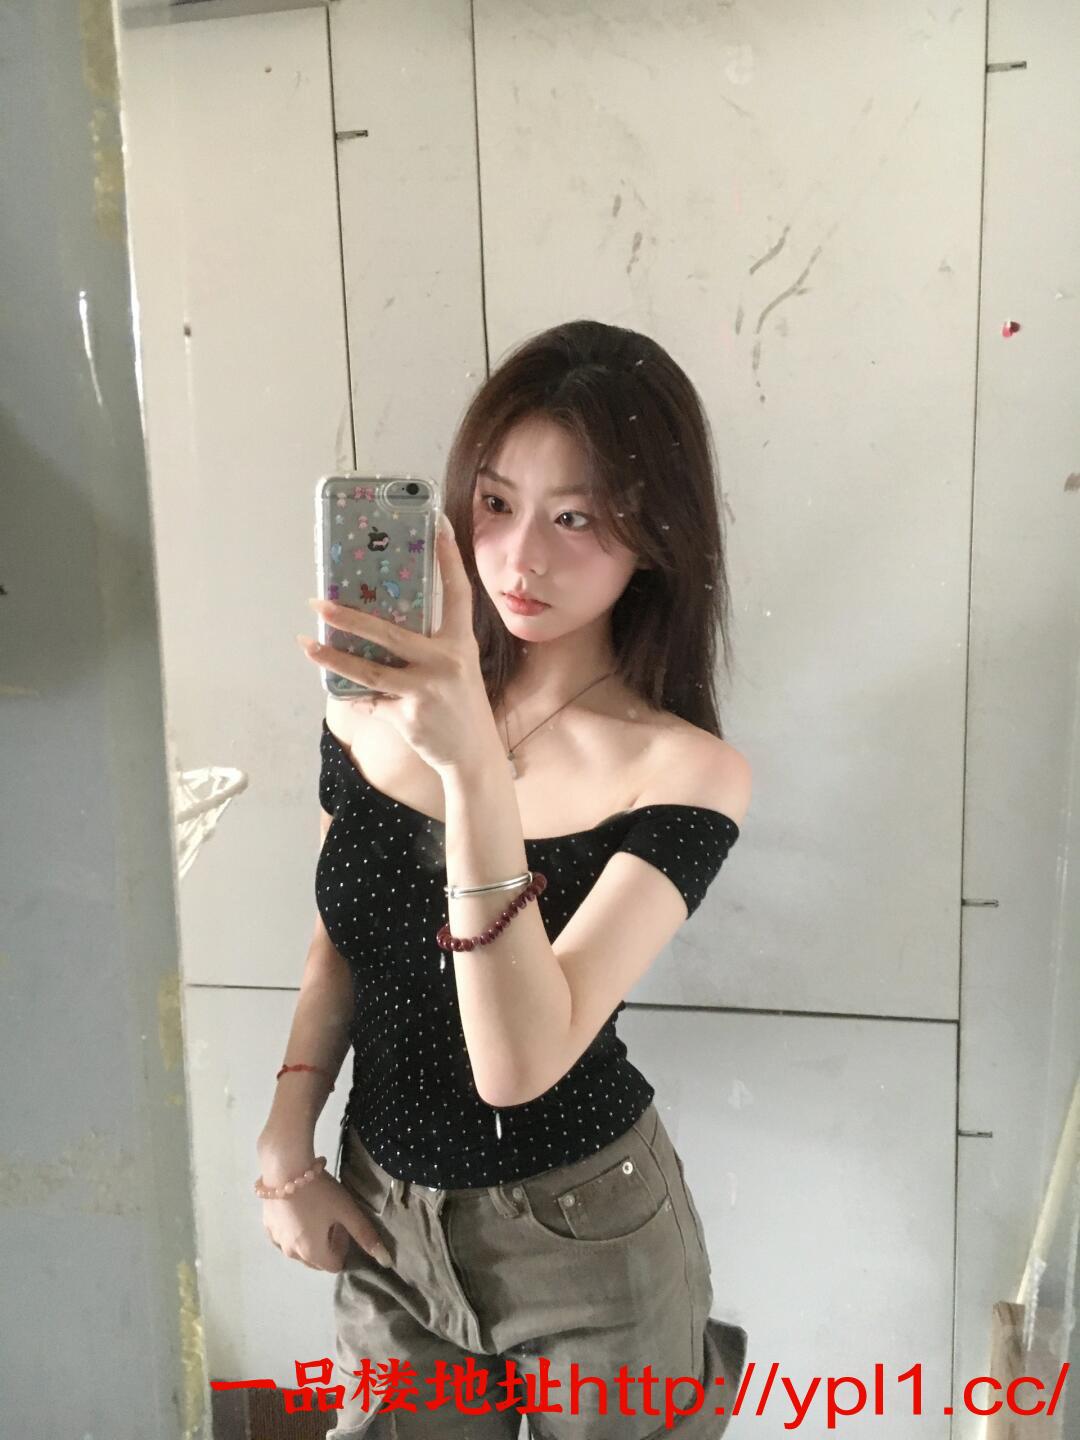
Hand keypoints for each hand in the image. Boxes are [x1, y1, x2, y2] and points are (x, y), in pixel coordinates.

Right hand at [262, 1171, 393, 1272]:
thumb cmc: (320, 1191)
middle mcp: (292, 1254)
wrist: (285, 1168)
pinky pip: (284, 1238)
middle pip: (316, 1261)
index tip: (343, 1225)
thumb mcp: (347, 1210)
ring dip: (310, 1239)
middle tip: (331, 1218)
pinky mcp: (267, 1227)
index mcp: (313, 1253)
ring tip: (316, 1211)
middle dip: (327, 1246)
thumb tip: (386, 1261)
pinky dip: (293, 1231)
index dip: (343, 1247)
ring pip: (299, 1251)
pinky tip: (298, 1211)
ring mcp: (277, 1241)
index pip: (334, 1265)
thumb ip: (366, 1235)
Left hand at [299, 514, 498, 774]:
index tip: (437, 523)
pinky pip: (370, 700)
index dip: (448, 557)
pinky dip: (353, 694)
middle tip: (319, 601)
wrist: (473, 756)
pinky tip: (336, 687)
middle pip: (389, 633)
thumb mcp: (455, 669)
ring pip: (368, 671)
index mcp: (460, 643)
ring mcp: (426, 691)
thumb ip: (427, 647)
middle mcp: (446, 662)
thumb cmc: (459, 707)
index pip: (457, 591)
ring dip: (332, 657)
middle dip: (349, 618)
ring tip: (307, 644)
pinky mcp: (408, 717)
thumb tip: (376, 626)